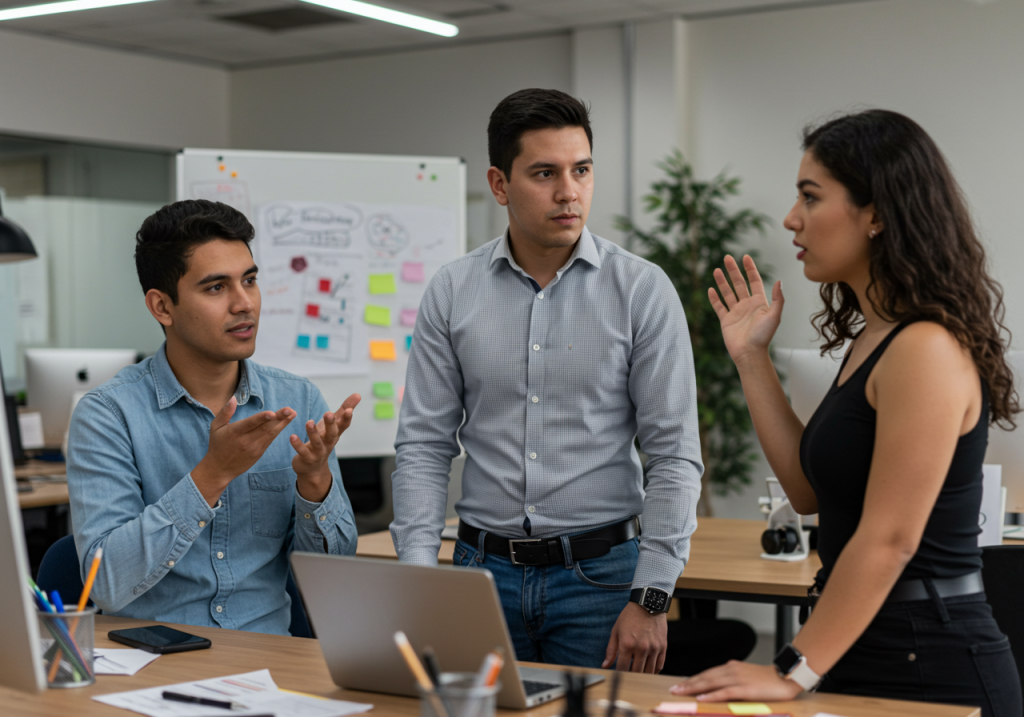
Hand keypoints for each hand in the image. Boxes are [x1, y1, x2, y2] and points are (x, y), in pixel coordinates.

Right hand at [192, 397, 295, 505]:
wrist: (220, 469)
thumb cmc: (217, 445)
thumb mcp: (216, 427)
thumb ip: (225, 412)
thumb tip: (233, 398)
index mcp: (234, 432)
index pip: (250, 424)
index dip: (261, 418)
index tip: (272, 413)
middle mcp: (245, 440)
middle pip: (264, 428)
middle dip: (278, 418)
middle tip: (289, 410)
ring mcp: (254, 448)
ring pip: (270, 434)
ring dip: (283, 423)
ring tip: (292, 414)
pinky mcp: (259, 452)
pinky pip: (270, 440)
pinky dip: (278, 430)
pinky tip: (285, 422)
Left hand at [291, 393, 360, 501]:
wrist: (313, 468)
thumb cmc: (324, 440)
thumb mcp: (333, 425)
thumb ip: (344, 410)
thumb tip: (358, 394)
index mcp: (335, 434)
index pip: (343, 425)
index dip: (347, 418)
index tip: (349, 410)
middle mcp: (329, 443)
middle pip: (332, 434)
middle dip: (330, 424)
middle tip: (328, 413)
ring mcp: (318, 452)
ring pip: (317, 442)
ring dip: (313, 433)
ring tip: (308, 422)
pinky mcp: (307, 458)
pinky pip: (302, 451)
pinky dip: (298, 445)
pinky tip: (292, 436)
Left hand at [602, 601, 667, 672]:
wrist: (648, 604)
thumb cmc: (630, 617)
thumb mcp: (616, 631)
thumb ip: (611, 650)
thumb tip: (605, 665)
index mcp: (627, 644)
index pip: (622, 668)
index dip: (619, 674)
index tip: (618, 675)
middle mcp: (641, 648)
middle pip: (636, 672)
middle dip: (631, 676)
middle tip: (628, 676)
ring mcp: (653, 648)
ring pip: (649, 672)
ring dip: (643, 676)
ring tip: (638, 674)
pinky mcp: (663, 647)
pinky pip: (659, 665)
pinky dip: (654, 671)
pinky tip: (649, 670)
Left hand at [669, 661, 802, 702]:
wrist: (785, 676)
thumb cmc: (767, 679)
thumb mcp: (745, 676)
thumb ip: (731, 678)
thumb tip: (717, 685)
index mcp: (731, 667)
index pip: (707, 673)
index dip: (692, 679)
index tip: (680, 684)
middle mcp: (731, 670)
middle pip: (705, 677)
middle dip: (688, 684)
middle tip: (674, 690)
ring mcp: (738, 679)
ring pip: (711, 683)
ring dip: (694, 688)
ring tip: (681, 693)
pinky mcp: (745, 689)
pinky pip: (724, 692)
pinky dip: (712, 695)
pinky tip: (702, 698)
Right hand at [708, 255, 783, 364]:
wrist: (750, 353)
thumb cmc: (763, 336)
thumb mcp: (774, 316)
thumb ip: (778, 299)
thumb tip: (780, 281)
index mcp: (759, 302)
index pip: (754, 281)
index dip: (750, 269)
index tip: (745, 257)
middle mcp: (747, 305)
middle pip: (739, 283)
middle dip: (733, 270)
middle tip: (727, 257)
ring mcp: (736, 312)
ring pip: (727, 293)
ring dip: (722, 281)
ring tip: (716, 270)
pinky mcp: (726, 320)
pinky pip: (719, 307)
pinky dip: (714, 298)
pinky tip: (711, 289)